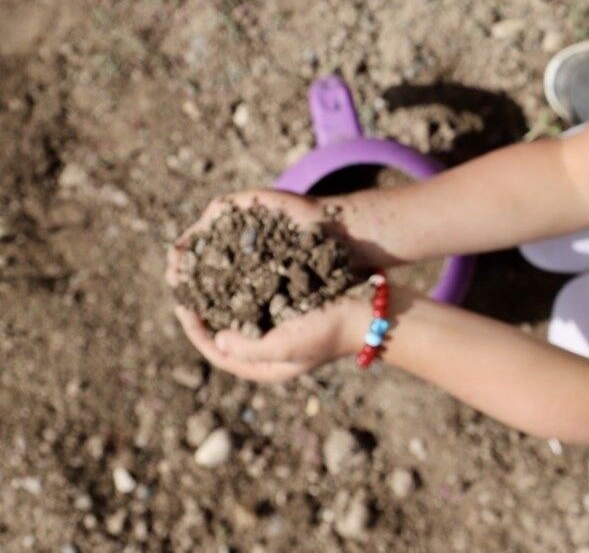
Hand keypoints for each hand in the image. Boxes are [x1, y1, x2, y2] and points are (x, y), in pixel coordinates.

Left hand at [166, 188, 362, 382]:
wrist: (369, 311)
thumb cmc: (330, 331)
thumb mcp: (286, 347)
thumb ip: (248, 348)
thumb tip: (217, 337)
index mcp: (263, 365)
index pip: (215, 350)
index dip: (194, 328)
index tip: (181, 305)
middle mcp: (265, 347)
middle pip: (221, 329)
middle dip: (200, 307)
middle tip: (183, 283)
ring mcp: (276, 325)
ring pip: (233, 309)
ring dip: (215, 290)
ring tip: (200, 269)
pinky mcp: (286, 306)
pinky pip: (252, 294)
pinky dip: (237, 280)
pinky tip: (229, 261)